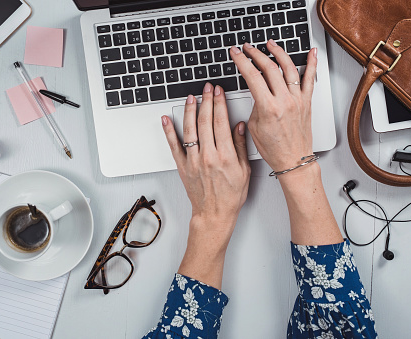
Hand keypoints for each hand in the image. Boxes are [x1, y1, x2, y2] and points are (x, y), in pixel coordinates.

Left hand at [161, 82, 250, 240]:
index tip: (219, 92)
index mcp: (225, 156)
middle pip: (205, 121)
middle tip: (207, 88)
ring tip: (191, 97)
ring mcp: (193, 161)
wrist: (214, 214)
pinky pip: (174, 145)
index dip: (219, 104)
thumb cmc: (231, 196)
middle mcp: (208, 156)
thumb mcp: (244, 171)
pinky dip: (168, 131)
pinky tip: (166, 119)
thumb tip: (239, 126)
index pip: (221, 122)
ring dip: (189, 110)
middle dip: (206, 101)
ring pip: (189, 129)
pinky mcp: (183, 166)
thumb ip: (240, 147)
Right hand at [231, 41, 317, 172]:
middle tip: (248, 48)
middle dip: (255, 54)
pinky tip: (311, 52)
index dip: (242, 61)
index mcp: (268, 108)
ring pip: (288, 68)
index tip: (236, 53)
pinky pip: (310, 79)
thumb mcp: (255, 126)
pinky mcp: (306, 102)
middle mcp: (284, 101)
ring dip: (278, 52)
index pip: (252, 76)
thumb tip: (257, 91)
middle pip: (269, 68)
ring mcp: (297, 100)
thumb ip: (255, 105)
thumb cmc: (274, 149)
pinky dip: (312, 63)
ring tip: (270, 44)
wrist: (293, 160)